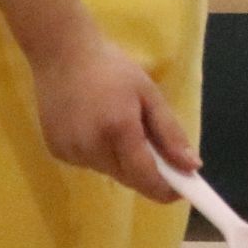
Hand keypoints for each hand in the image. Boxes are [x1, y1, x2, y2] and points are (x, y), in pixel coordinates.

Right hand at [31, 25, 198, 202]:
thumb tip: (191, 166)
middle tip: (156, 150)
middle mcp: (91, 147)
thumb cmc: (112, 68)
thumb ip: (170, 133)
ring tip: (120, 126)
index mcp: (118, 130)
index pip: (145, 175)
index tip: (182, 193)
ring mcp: (70, 151)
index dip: (164, 189)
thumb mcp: (149, 94)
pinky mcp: (55, 151)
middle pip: (127, 176)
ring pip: (107, 171)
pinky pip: (87, 163)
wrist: (62, 54)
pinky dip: (100, 154)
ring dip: (122, 161)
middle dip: (145, 172)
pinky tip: (96, 126)